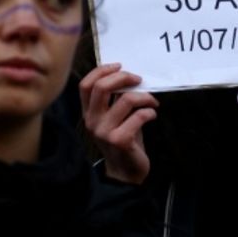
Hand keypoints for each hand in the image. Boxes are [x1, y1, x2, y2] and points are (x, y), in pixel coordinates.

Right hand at [80, 62, 155, 184]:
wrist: (125, 171)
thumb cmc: (123, 139)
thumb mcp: (113, 118)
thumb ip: (113, 100)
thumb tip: (126, 76)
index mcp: (88, 113)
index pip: (85, 85)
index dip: (102, 71)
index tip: (119, 66)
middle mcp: (92, 121)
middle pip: (102, 88)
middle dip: (123, 78)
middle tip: (138, 79)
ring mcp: (104, 132)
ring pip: (126, 100)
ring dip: (144, 97)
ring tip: (151, 102)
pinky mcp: (119, 140)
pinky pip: (139, 116)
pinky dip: (150, 112)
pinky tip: (152, 115)